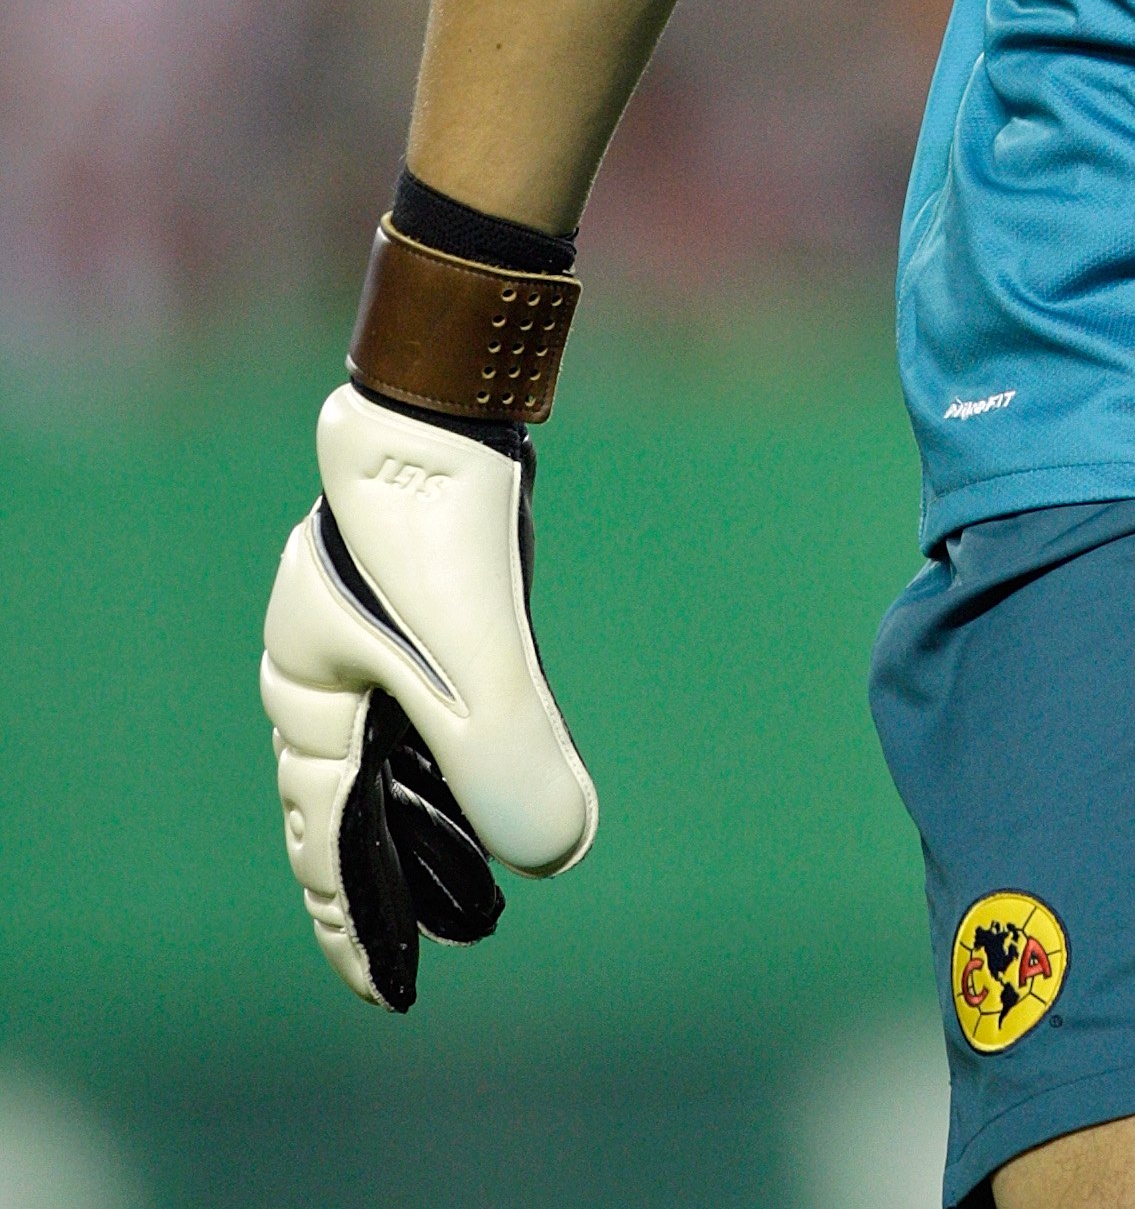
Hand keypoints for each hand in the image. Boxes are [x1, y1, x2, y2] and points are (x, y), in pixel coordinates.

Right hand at [259, 383, 597, 1007]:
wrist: (448, 406)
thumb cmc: (433, 528)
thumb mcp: (467, 658)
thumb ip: (503, 756)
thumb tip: (558, 858)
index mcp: (312, 691)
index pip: (322, 835)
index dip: (353, 919)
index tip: (384, 993)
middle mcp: (332, 670)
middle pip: (351, 803)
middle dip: (387, 881)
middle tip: (433, 954)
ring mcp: (379, 634)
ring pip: (399, 754)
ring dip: (435, 819)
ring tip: (483, 883)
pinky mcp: (432, 603)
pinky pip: (438, 704)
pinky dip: (464, 754)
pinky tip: (511, 777)